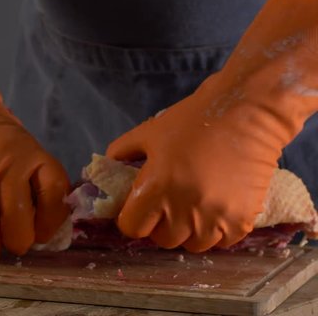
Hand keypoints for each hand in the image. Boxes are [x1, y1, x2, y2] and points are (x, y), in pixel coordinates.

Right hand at [0, 7, 69, 260]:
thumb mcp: (25, 151)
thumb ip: (35, 185)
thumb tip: (40, 233)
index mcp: (34, 156)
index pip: (53, 194)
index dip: (50, 222)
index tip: (42, 235)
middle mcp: (7, 163)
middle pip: (17, 217)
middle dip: (17, 242)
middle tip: (12, 247)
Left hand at [107, 0, 317, 251]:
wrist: (250, 107)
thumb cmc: (195, 116)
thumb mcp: (150, 130)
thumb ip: (123, 152)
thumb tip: (102, 170)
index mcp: (157, 184)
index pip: (130, 227)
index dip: (128, 221)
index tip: (132, 212)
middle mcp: (185, 203)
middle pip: (159, 240)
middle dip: (155, 226)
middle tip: (158, 210)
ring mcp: (215, 213)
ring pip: (189, 244)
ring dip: (181, 231)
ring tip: (183, 208)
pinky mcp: (241, 216)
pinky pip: (217, 240)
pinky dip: (208, 231)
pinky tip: (206, 209)